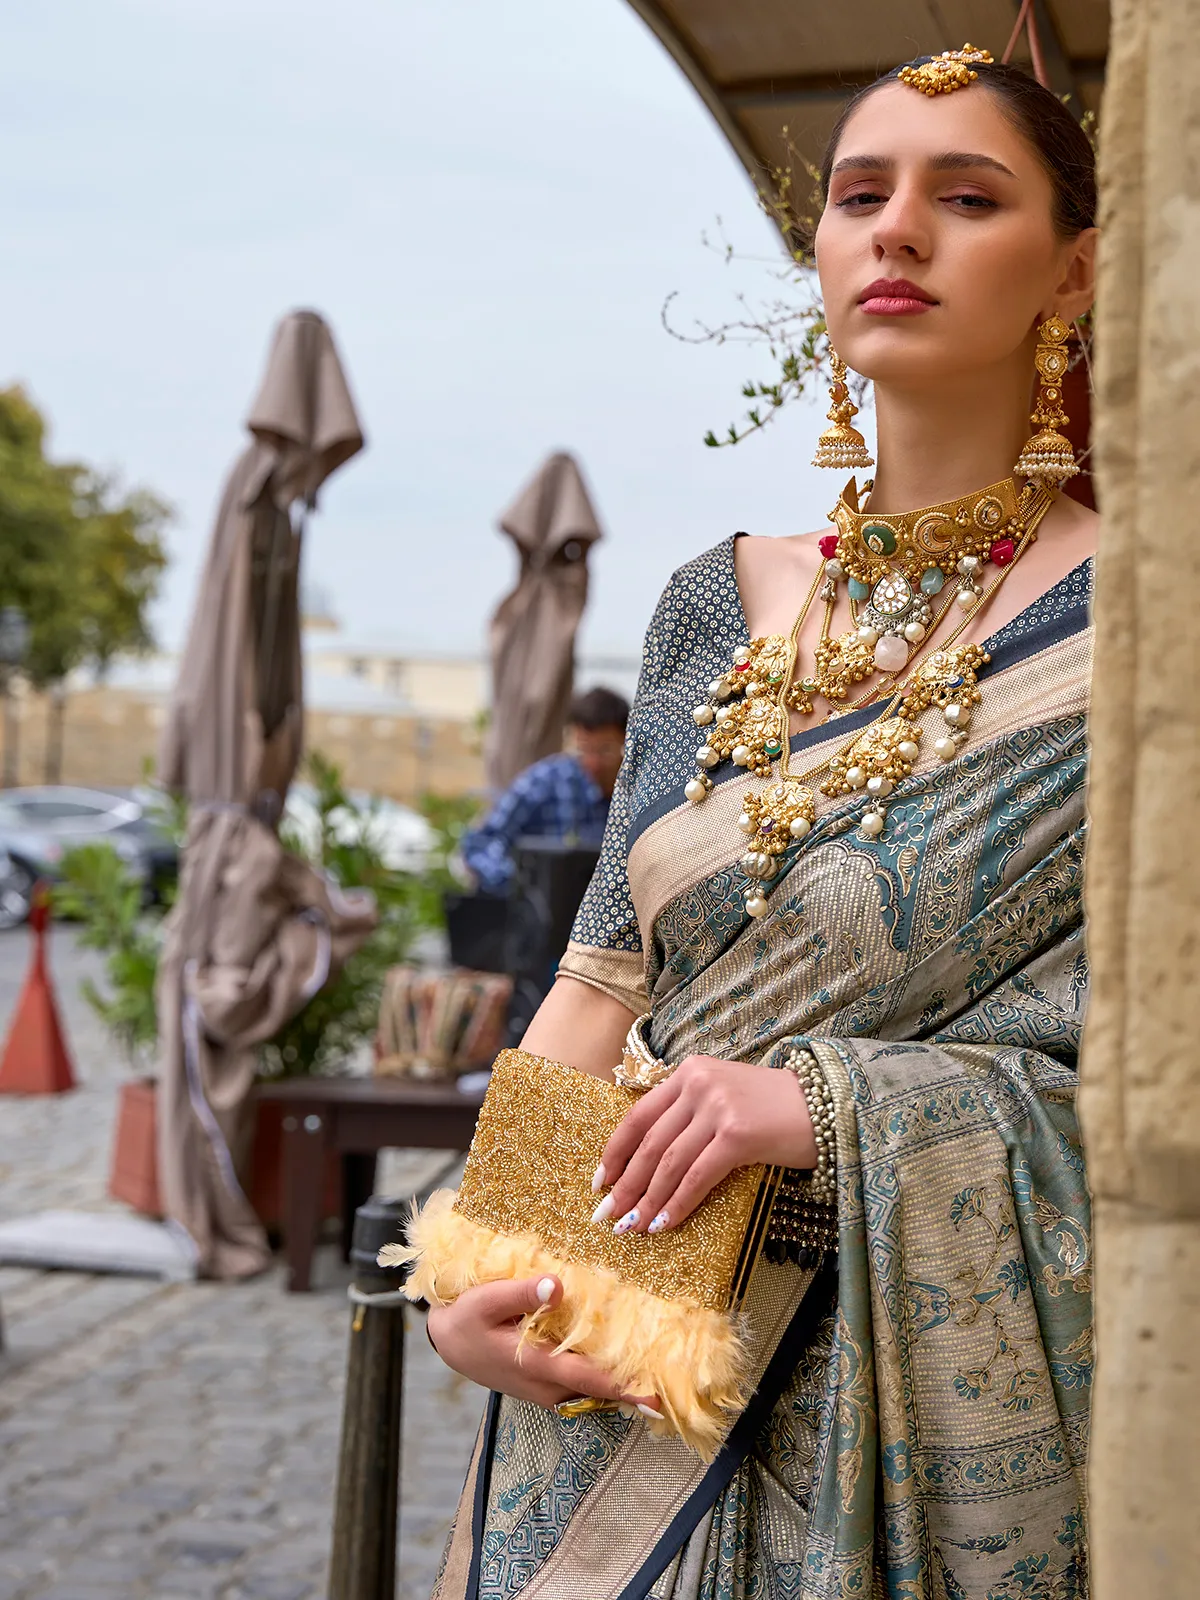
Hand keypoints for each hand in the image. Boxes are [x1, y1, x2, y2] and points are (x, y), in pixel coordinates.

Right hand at [426, 1274, 660, 1414]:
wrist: (446, 1342)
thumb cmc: (466, 1320)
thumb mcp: (486, 1300)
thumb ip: (522, 1293)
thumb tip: (558, 1286)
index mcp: (537, 1366)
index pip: (591, 1378)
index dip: (625, 1387)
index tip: (657, 1397)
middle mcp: (546, 1386)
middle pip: (599, 1387)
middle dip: (634, 1384)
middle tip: (673, 1378)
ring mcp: (545, 1389)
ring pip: (591, 1387)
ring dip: (619, 1379)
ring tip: (655, 1365)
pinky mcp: (543, 1383)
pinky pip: (580, 1382)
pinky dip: (600, 1373)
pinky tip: (617, 1356)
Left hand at [594, 1055, 814, 1234]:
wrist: (827, 1105)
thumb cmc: (775, 1108)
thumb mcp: (724, 1095)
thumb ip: (689, 1114)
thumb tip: (648, 1162)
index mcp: (689, 1072)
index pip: (638, 1115)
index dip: (615, 1151)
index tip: (601, 1180)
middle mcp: (698, 1084)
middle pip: (648, 1142)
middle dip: (625, 1184)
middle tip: (607, 1215)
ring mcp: (718, 1107)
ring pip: (668, 1163)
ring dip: (646, 1200)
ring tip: (631, 1227)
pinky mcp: (737, 1134)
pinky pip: (696, 1177)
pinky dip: (677, 1204)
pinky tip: (664, 1224)